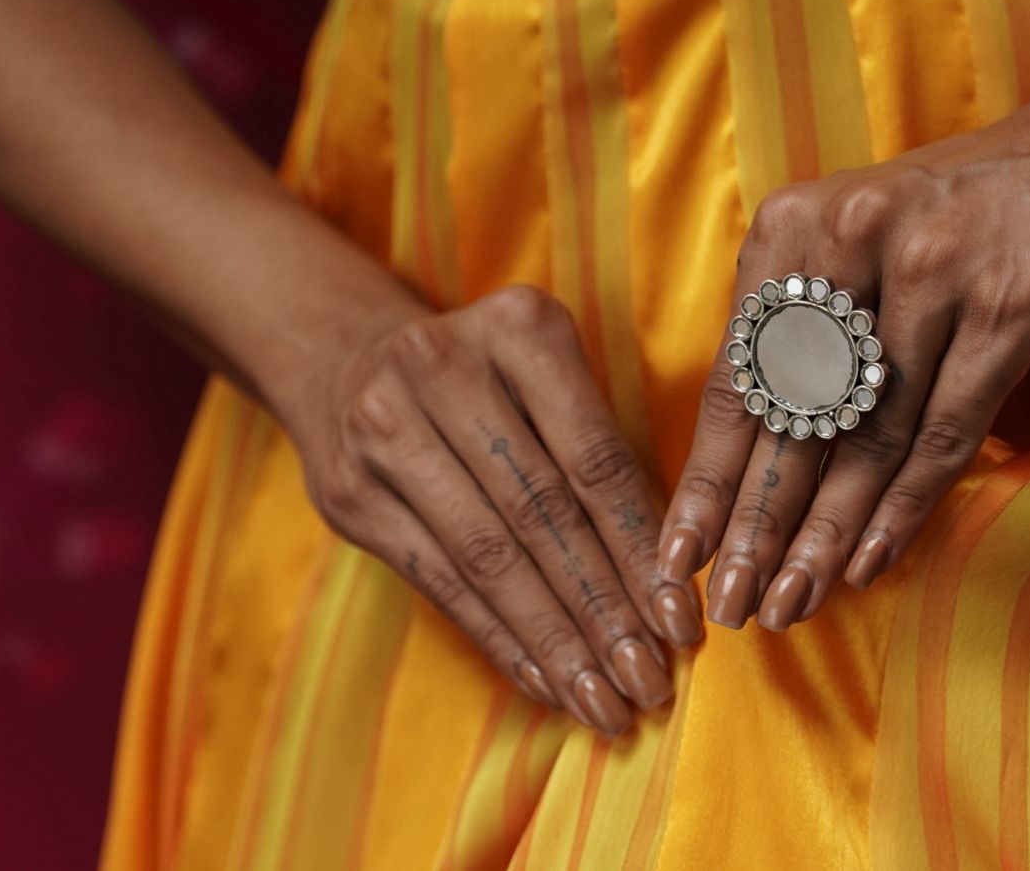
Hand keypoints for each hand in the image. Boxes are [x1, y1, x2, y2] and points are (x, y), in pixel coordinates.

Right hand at [281, 285, 703, 736]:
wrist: (346, 360)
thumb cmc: (489, 381)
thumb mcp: (549, 376)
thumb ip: (603, 456)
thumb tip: (672, 585)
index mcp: (519, 328)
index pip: (596, 460)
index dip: (643, 549)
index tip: (684, 622)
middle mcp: (442, 367)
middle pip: (543, 514)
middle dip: (605, 610)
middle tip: (651, 681)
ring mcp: (383, 428)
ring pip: (489, 557)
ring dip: (555, 641)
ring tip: (604, 701)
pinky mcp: (347, 492)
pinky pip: (438, 581)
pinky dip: (498, 637)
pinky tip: (544, 681)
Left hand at [659, 96, 1029, 630]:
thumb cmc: (968, 212)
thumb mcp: (860, 243)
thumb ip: (805, 326)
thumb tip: (754, 458)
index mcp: (792, 228)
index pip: (733, 379)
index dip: (707, 478)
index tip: (678, 558)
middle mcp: (848, 239)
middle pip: (789, 417)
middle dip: (757, 526)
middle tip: (736, 607)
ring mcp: (930, 269)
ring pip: (863, 435)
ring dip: (825, 534)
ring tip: (794, 604)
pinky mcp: (1007, 304)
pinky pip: (942, 430)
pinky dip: (903, 504)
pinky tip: (871, 559)